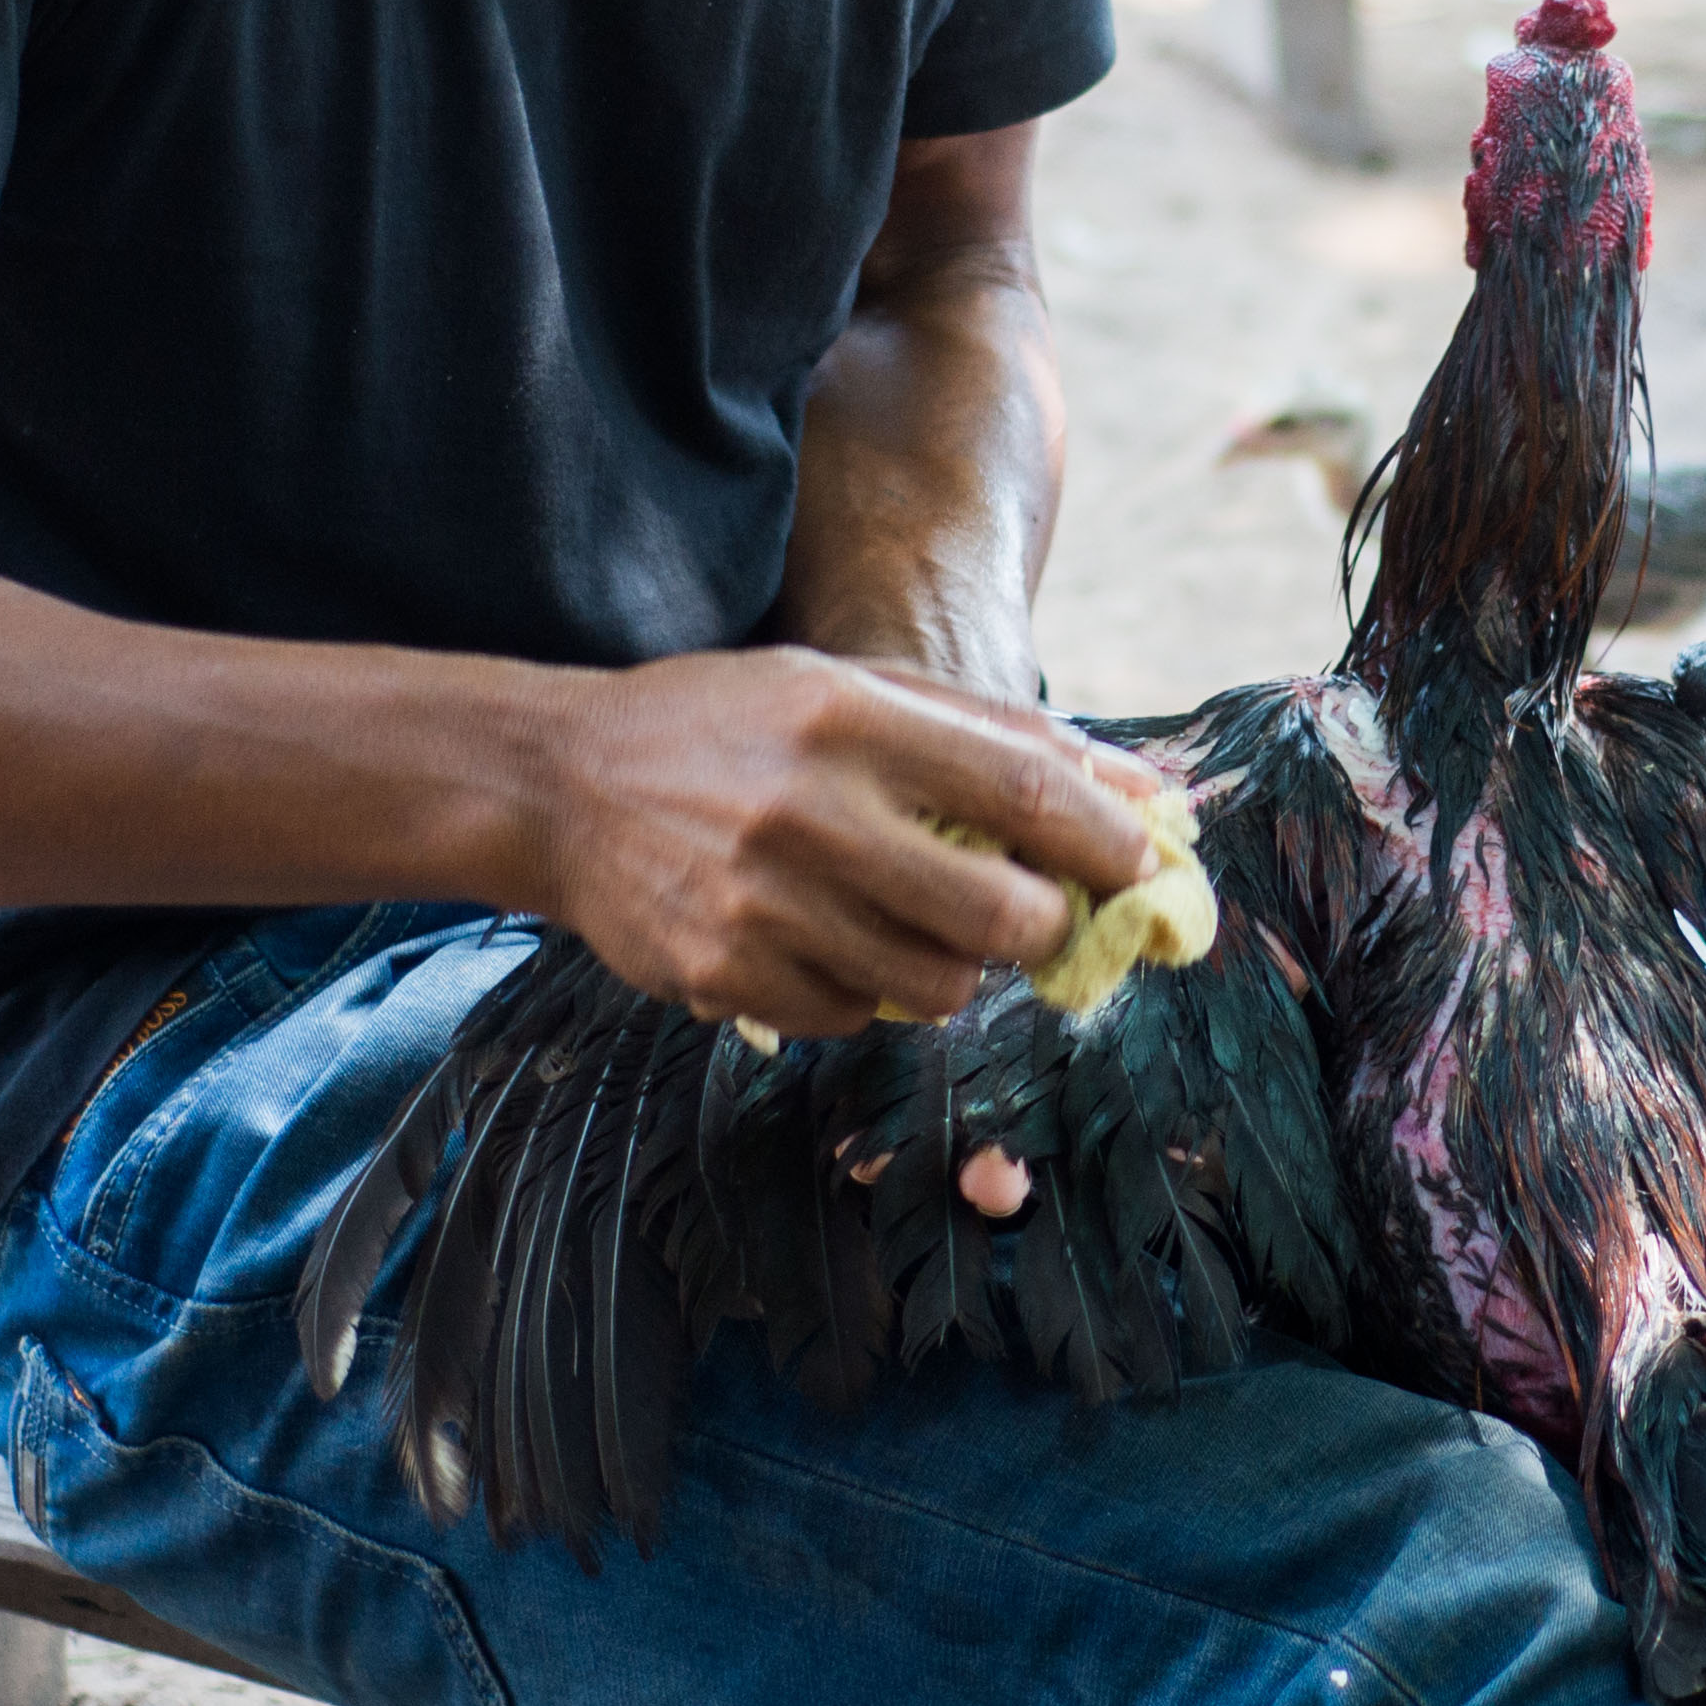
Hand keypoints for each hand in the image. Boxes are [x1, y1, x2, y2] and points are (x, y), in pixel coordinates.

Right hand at [527, 650, 1167, 1041]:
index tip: (1148, 861)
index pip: (1018, 787)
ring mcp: (760, 905)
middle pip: (996, 911)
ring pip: (935, 982)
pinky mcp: (722, 975)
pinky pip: (855, 1016)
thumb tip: (1134, 787)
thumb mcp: (844, 689)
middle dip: (1046, 925)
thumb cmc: (726, 726)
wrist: (557, 783)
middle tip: (1042, 914)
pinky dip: (870, 990)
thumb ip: (987, 733)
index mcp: (844, 722)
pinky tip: (831, 939)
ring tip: (921, 919)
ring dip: (957, 963)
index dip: (1105, 836)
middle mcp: (804, 812)